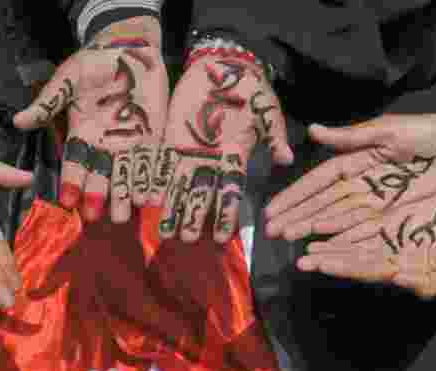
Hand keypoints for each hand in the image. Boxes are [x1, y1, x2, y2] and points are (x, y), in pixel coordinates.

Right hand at [13, 16, 167, 223]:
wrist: (129, 49)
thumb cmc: (93, 62)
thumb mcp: (67, 79)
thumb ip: (48, 102)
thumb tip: (18, 121)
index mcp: (81, 134)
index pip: (75, 163)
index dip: (71, 182)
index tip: (67, 201)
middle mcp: (104, 144)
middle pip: (100, 176)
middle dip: (97, 196)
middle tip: (93, 217)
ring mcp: (129, 142)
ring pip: (125, 175)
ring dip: (124, 196)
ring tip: (122, 217)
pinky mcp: (152, 137)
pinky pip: (152, 163)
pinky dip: (151, 180)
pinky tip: (150, 199)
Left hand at [155, 50, 290, 242]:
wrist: (225, 65)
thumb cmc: (250, 89)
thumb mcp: (267, 111)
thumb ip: (274, 136)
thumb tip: (287, 159)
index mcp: (234, 158)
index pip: (230, 193)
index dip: (226, 215)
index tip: (223, 238)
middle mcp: (210, 161)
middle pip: (201, 195)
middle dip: (194, 217)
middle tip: (187, 239)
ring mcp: (189, 150)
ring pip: (179, 185)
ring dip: (172, 208)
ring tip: (165, 231)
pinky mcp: (172, 137)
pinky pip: (161, 163)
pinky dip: (155, 180)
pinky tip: (148, 200)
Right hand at [264, 113, 435, 239]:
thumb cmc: (428, 131)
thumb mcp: (387, 130)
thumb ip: (350, 137)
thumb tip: (312, 131)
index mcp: (355, 159)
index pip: (318, 181)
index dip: (295, 195)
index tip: (273, 209)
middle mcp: (359, 182)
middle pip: (321, 202)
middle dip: (296, 216)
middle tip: (271, 231)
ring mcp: (374, 199)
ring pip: (336, 216)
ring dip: (311, 227)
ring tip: (288, 238)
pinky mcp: (391, 212)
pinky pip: (360, 225)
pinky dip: (340, 234)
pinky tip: (321, 242)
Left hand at [299, 183, 435, 298]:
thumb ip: (433, 281)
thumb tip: (400, 281)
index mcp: (406, 268)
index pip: (367, 269)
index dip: (342, 267)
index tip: (318, 264)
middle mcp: (394, 254)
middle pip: (354, 257)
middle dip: (327, 258)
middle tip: (300, 259)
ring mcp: (393, 236)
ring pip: (355, 242)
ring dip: (330, 244)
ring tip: (304, 244)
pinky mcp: (396, 218)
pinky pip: (366, 222)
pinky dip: (346, 225)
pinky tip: (325, 224)